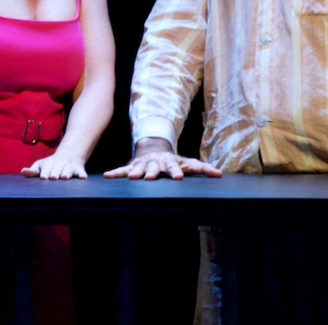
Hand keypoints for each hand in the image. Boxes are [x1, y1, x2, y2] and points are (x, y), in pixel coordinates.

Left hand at [21, 155, 87, 179]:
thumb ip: (32, 170)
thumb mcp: (41, 165)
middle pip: (57, 169)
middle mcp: (60, 165)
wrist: (68, 155)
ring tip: (65, 177)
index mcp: (49, 164)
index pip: (46, 168)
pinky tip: (83, 177)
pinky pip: (81, 172)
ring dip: (67, 173)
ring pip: (68, 170)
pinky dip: (82, 174)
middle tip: (54, 177)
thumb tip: (22, 171)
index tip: (44, 177)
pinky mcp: (79, 170)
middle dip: (56, 173)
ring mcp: (69, 167)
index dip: (45, 172)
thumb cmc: (50, 164)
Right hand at [103, 138, 221, 179]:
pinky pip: (122, 170)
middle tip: (150, 178)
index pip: (175, 167)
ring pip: (138, 169)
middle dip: (152, 172)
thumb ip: (203, 168)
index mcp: (170, 162)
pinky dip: (116, 173)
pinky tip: (107, 176)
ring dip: (135, 173)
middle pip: (155, 168)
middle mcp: (156, 162)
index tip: (178, 178)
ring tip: (132, 178)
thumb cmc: (174, 161)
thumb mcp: (188, 162)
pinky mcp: (132, 166)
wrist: (154, 148)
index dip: (176, 172)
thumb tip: (220, 174)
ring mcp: (143, 164)